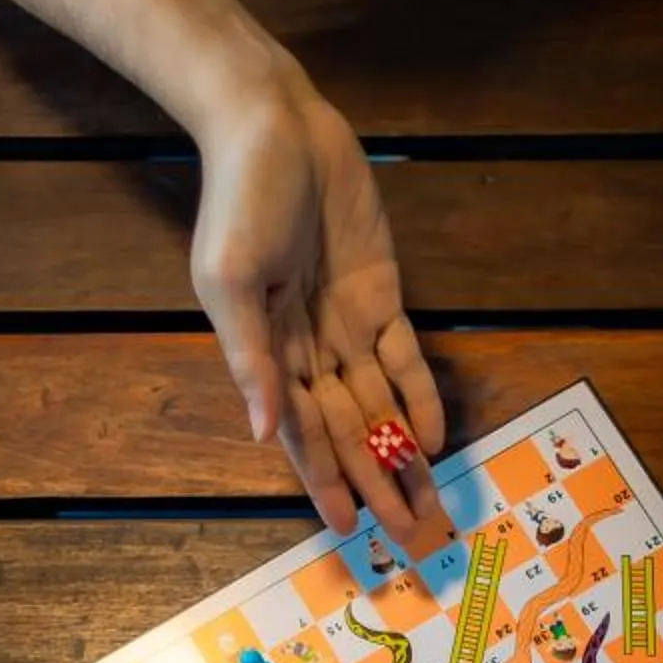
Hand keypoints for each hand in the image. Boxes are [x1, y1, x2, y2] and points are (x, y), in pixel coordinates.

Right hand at [192, 83, 445, 537]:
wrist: (273, 126)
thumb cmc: (240, 199)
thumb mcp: (229, 281)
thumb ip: (250, 358)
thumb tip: (262, 434)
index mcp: (266, 352)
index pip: (304, 434)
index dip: (326, 482)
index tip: (348, 529)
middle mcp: (309, 349)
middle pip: (350, 431)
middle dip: (376, 483)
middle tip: (407, 537)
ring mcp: (347, 323)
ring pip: (381, 405)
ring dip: (402, 456)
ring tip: (427, 504)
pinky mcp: (380, 294)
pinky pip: (404, 357)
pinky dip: (419, 396)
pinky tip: (433, 438)